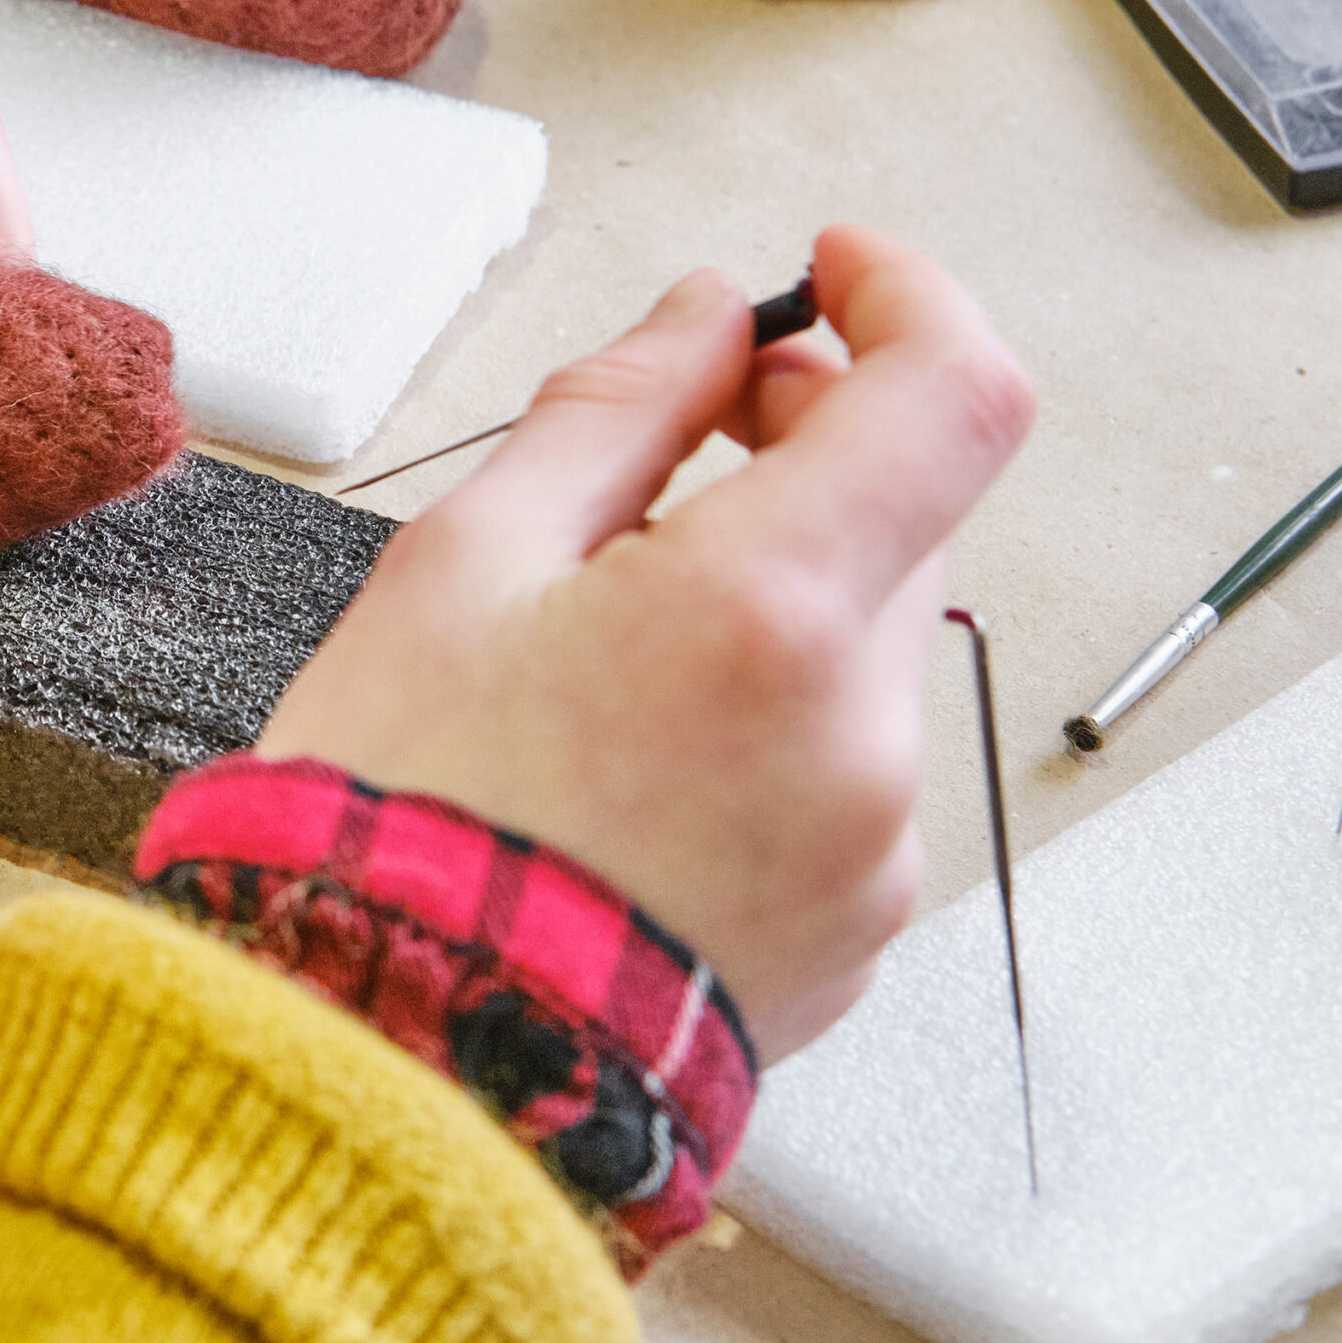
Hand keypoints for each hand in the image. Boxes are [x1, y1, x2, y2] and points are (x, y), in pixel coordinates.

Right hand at [257, 227, 1033, 1060]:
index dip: (904, 295)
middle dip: (812, 441)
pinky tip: (646, 743)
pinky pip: (852, 760)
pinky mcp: (858, 925)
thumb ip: (614, 414)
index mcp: (764, 617)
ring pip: (871, 640)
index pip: (951, 392)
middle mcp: (857, 736)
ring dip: (783, 587)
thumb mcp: (463, 565)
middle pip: (909, 510)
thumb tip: (706, 320)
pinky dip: (779, 707)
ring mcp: (872, 846)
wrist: (391, 1071)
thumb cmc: (399, 826)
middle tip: (683, 434)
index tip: (831, 271)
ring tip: (614, 636)